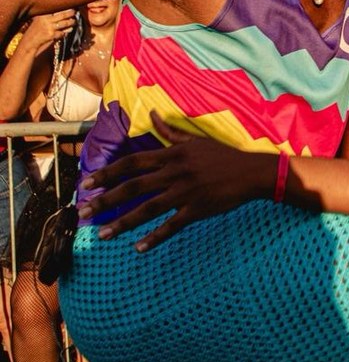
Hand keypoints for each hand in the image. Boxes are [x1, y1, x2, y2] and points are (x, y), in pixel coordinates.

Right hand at [24, 10, 77, 54]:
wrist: (28, 43)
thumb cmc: (36, 31)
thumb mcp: (39, 21)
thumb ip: (50, 17)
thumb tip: (64, 12)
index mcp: (42, 15)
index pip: (57, 8)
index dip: (65, 7)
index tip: (71, 5)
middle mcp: (46, 20)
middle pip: (63, 14)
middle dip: (71, 13)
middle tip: (75, 12)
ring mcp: (49, 28)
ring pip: (65, 23)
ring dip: (71, 22)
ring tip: (74, 22)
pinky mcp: (51, 35)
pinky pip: (63, 33)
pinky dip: (65, 32)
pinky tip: (66, 31)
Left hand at [79, 111, 270, 251]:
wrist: (251, 172)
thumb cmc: (223, 155)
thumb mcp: (196, 140)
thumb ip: (171, 132)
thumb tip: (153, 114)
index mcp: (173, 154)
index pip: (133, 162)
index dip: (109, 172)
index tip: (88, 181)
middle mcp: (175, 172)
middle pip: (133, 186)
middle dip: (105, 198)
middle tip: (83, 210)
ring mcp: (186, 192)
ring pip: (148, 209)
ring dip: (122, 223)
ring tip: (102, 234)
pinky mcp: (197, 209)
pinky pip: (171, 226)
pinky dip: (154, 238)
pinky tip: (138, 247)